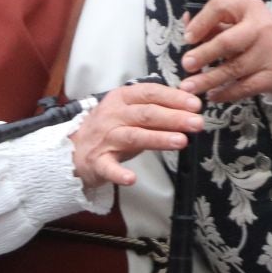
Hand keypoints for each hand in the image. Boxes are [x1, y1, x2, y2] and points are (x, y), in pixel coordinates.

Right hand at [71, 80, 204, 187]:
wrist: (74, 150)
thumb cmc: (110, 128)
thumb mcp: (130, 111)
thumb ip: (155, 108)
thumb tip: (189, 107)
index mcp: (122, 98)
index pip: (151, 93)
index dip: (174, 98)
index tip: (195, 105)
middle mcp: (113, 115)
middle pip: (146, 114)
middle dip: (174, 117)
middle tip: (197, 123)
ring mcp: (105, 138)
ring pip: (134, 136)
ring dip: (158, 138)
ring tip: (181, 141)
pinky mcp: (98, 161)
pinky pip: (108, 168)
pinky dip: (119, 174)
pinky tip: (132, 179)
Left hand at [179, 0, 271, 102]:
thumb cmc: (261, 35)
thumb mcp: (241, 21)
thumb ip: (214, 23)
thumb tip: (186, 25)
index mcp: (250, 8)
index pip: (222, 7)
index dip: (201, 22)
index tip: (187, 38)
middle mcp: (262, 27)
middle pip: (228, 42)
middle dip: (204, 54)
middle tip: (186, 65)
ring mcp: (270, 53)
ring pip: (234, 69)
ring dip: (209, 79)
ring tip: (189, 87)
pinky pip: (245, 87)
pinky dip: (226, 93)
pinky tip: (212, 96)